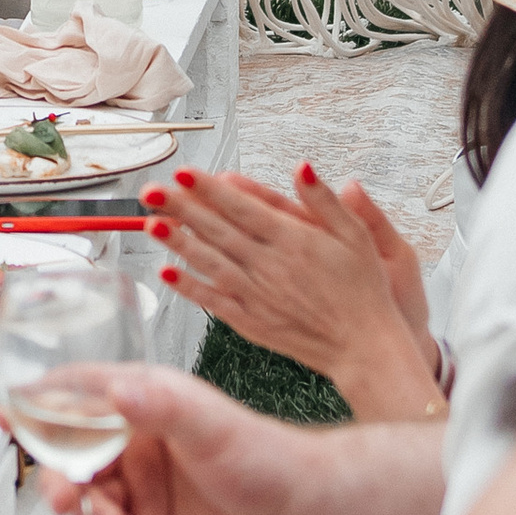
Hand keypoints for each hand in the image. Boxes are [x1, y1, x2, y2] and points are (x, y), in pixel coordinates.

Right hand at [34, 362, 316, 514]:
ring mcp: (140, 487)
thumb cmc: (265, 455)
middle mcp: (136, 444)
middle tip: (57, 486)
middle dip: (54, 467)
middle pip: (72, 451)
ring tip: (83, 511)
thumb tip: (118, 388)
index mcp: (145, 404)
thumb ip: (162, 406)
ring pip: (84, 494)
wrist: (299, 514)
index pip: (80, 394)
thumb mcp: (210, 424)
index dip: (40, 401)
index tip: (9, 410)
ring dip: (75, 503)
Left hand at [142, 166, 440, 417]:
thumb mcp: (358, 235)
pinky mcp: (252, 322)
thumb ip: (325, 201)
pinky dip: (189, 287)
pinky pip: (214, 301)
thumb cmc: (364, 289)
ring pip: (210, 262)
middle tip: (150, 191)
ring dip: (178, 243)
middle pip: (217, 230)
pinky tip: (167, 273)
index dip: (209, 189)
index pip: (242, 207)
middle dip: (181, 208)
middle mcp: (270, 266)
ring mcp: (258, 295)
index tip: (182, 172)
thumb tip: (301, 167)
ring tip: (150, 223)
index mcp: (293, 240)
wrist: (365, 347)